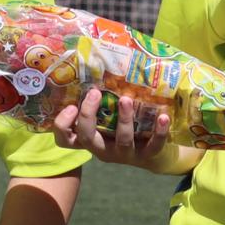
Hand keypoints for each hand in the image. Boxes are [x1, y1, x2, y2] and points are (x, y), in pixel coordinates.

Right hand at [52, 87, 184, 172]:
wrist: (153, 156)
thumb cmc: (125, 131)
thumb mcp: (108, 121)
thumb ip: (100, 104)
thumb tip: (95, 68)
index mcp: (91, 140)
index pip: (66, 139)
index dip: (62, 125)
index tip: (70, 106)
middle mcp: (103, 149)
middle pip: (87, 138)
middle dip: (88, 116)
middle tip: (95, 93)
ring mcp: (124, 155)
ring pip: (122, 140)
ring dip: (124, 119)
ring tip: (125, 99)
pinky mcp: (146, 156)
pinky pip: (153, 146)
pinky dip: (159, 132)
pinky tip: (162, 117)